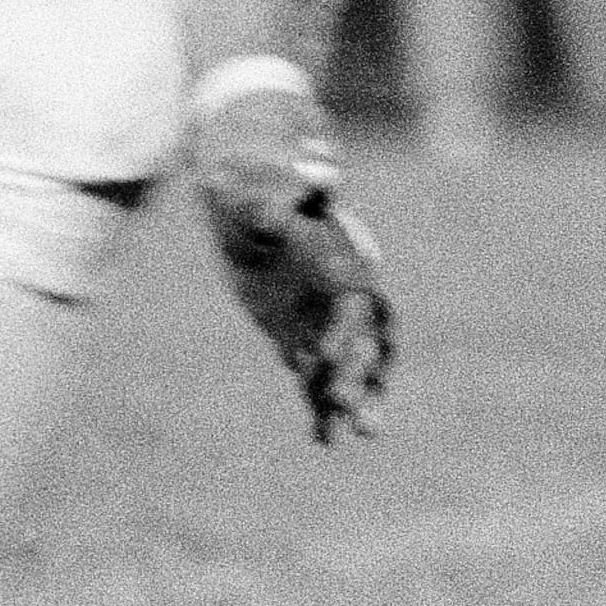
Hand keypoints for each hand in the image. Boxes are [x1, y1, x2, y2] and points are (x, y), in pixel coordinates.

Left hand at [193, 86, 394, 441]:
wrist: (240, 196)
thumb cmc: (249, 187)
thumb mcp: (257, 190)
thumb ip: (289, 190)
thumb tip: (322, 168)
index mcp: (340, 259)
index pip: (354, 301)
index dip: (346, 330)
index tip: (326, 358)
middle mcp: (340, 293)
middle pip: (366, 339)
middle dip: (365, 376)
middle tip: (359, 413)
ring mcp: (321, 316)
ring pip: (348, 363)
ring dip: (357, 397)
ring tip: (363, 434)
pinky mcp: (297, 334)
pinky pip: (314, 374)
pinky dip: (319, 404)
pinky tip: (323, 437)